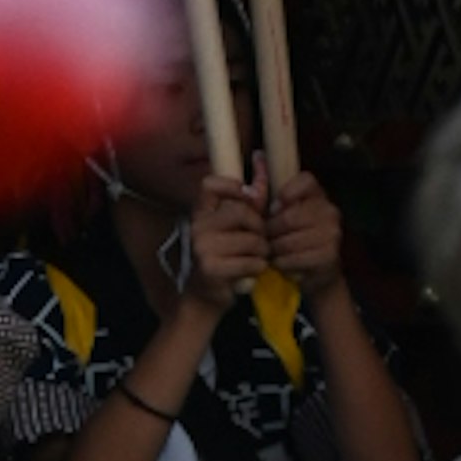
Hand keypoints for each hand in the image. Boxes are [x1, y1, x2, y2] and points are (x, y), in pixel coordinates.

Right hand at [173, 171, 270, 315]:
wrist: (204, 298)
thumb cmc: (224, 259)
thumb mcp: (235, 228)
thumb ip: (250, 200)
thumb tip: (262, 162)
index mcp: (200, 213)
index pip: (209, 185)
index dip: (231, 186)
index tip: (246, 197)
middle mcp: (197, 227)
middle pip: (241, 212)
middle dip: (259, 228)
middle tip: (260, 241)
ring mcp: (202, 247)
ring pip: (252, 240)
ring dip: (262, 252)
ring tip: (254, 259)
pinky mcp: (211, 268)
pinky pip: (252, 261)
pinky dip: (258, 268)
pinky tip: (249, 273)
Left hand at [260, 166, 345, 288]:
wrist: (316, 273)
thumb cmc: (291, 238)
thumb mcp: (279, 212)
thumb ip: (268, 188)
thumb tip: (258, 154)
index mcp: (317, 195)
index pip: (306, 181)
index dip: (287, 194)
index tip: (274, 209)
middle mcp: (329, 210)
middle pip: (289, 217)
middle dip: (270, 231)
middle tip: (265, 239)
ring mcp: (332, 233)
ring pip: (288, 240)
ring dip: (274, 250)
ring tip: (272, 253)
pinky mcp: (330, 255)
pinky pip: (295, 258)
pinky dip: (282, 263)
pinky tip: (282, 263)